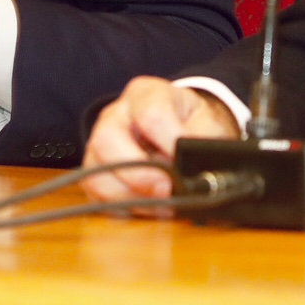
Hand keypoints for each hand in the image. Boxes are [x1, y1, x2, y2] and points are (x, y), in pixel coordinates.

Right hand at [81, 77, 239, 203]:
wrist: (181, 130)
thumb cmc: (192, 124)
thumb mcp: (208, 123)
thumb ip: (205, 142)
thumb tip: (198, 173)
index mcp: (145, 94)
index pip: (150, 115)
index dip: (169, 142)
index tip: (184, 161)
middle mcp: (114, 115)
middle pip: (107, 140)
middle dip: (139, 175)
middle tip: (168, 190)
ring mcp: (100, 145)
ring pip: (97, 175)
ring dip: (132, 198)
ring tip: (163, 205)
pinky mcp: (96, 174)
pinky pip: (98, 197)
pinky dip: (125, 209)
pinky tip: (150, 209)